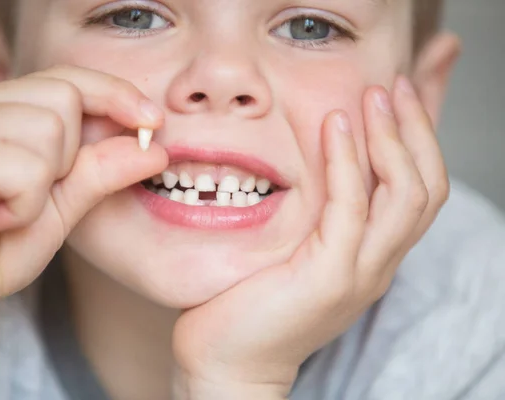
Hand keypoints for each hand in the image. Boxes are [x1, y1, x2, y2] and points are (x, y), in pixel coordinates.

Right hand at [0, 65, 167, 331]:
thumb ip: (102, 169)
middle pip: (66, 97)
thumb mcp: (63, 203)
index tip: (153, 120)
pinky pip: (29, 168)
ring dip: (45, 185)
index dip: (116, 95)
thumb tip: (155, 146)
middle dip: (69, 156)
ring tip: (7, 209)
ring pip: (51, 129)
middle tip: (31, 194)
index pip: (69, 79)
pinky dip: (25, 205)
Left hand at [172, 76, 448, 398]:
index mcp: (370, 257)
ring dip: (393, 139)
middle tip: (390, 86)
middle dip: (415, 130)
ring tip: (373, 96)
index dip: (416, 141)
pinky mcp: (328, 278)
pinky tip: (334, 128)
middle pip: (426, 188)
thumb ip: (312, 213)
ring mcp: (358, 273)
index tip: (395, 97)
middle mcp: (376, 265)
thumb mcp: (291, 248)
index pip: (418, 191)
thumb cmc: (248, 301)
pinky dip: (348, 164)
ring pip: (405, 197)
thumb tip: (310, 168)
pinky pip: (351, 210)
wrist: (226, 360)